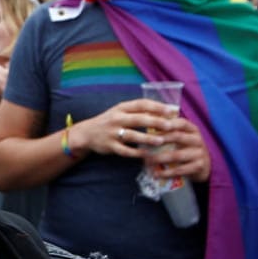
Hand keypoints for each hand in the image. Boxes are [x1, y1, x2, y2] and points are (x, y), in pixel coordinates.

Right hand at [71, 99, 189, 159]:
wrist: (87, 133)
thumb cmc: (110, 121)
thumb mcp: (120, 111)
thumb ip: (137, 111)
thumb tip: (163, 111)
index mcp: (121, 108)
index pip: (141, 104)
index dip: (156, 106)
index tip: (170, 110)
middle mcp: (117, 118)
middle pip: (139, 119)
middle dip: (155, 122)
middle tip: (170, 126)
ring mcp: (112, 133)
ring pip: (132, 135)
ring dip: (147, 138)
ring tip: (161, 141)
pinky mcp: (110, 146)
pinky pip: (125, 150)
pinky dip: (136, 153)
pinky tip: (147, 154)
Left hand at [143, 120, 209, 183]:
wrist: (205, 166)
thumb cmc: (187, 149)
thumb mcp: (183, 138)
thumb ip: (169, 131)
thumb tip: (147, 125)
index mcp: (193, 130)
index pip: (181, 122)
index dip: (167, 123)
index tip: (151, 126)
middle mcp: (197, 140)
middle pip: (177, 137)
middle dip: (159, 140)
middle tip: (144, 144)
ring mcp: (199, 153)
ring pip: (176, 155)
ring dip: (159, 158)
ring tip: (147, 162)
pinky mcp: (199, 166)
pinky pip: (180, 170)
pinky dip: (166, 172)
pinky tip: (156, 174)